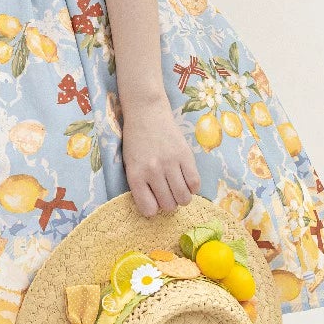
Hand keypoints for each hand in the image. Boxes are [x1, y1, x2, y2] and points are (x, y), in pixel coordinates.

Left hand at [120, 94, 201, 214]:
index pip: (148, 209)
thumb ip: (140, 185)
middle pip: (168, 205)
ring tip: (178, 190)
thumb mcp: (129, 164)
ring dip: (182, 198)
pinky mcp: (186, 155)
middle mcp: (153, 171)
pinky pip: (195, 183)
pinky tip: (186, 181)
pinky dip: (192, 187)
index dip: (153, 209)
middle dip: (169, 204)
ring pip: (183, 198)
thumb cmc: (135, 141)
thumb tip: (155, 208)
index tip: (154, 203)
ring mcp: (170, 163)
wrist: (146, 113)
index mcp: (136, 175)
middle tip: (168, 194)